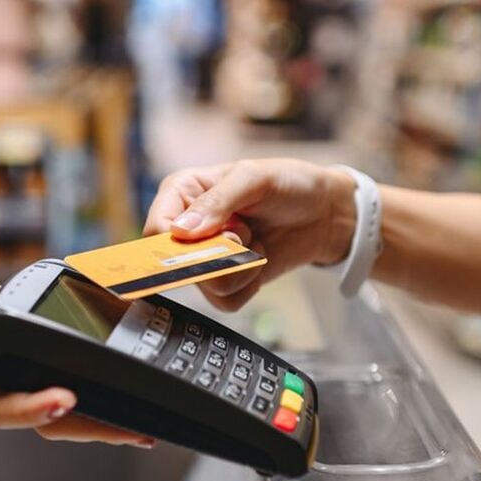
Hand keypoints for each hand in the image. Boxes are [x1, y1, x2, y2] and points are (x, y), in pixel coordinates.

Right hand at [0, 257, 154, 446]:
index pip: (3, 405)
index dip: (33, 408)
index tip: (64, 398)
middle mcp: (0, 380)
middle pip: (47, 420)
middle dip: (89, 428)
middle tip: (133, 432)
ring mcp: (20, 372)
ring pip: (65, 407)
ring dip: (103, 419)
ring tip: (143, 428)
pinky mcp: (36, 356)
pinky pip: (71, 377)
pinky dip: (101, 387)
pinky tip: (131, 390)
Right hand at [144, 159, 355, 310]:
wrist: (324, 213)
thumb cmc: (290, 184)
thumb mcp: (254, 179)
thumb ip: (217, 202)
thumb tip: (182, 231)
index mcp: (182, 193)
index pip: (156, 230)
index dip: (180, 242)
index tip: (215, 235)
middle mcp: (187, 228)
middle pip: (178, 264)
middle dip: (219, 254)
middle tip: (244, 232)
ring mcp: (206, 257)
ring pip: (204, 286)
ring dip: (239, 269)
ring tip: (255, 243)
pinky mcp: (226, 280)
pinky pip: (224, 302)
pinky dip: (248, 286)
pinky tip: (258, 261)